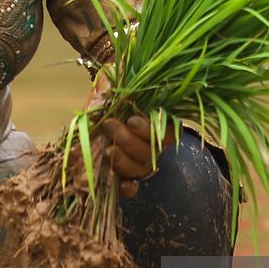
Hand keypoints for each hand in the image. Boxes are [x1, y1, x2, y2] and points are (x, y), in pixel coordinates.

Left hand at [86, 73, 177, 199]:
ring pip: (140, 170)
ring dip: (124, 162)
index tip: (131, 120)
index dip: (151, 131)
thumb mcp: (114, 79)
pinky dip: (127, 188)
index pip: (170, 133)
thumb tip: (107, 97)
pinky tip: (122, 185)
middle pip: (151, 153)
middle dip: (129, 142)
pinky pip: (130, 184)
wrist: (98, 94)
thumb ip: (115, 87)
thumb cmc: (112, 83)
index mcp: (159, 119)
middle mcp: (152, 141)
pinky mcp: (120, 169)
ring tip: (107, 150)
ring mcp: (137, 157)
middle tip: (109, 126)